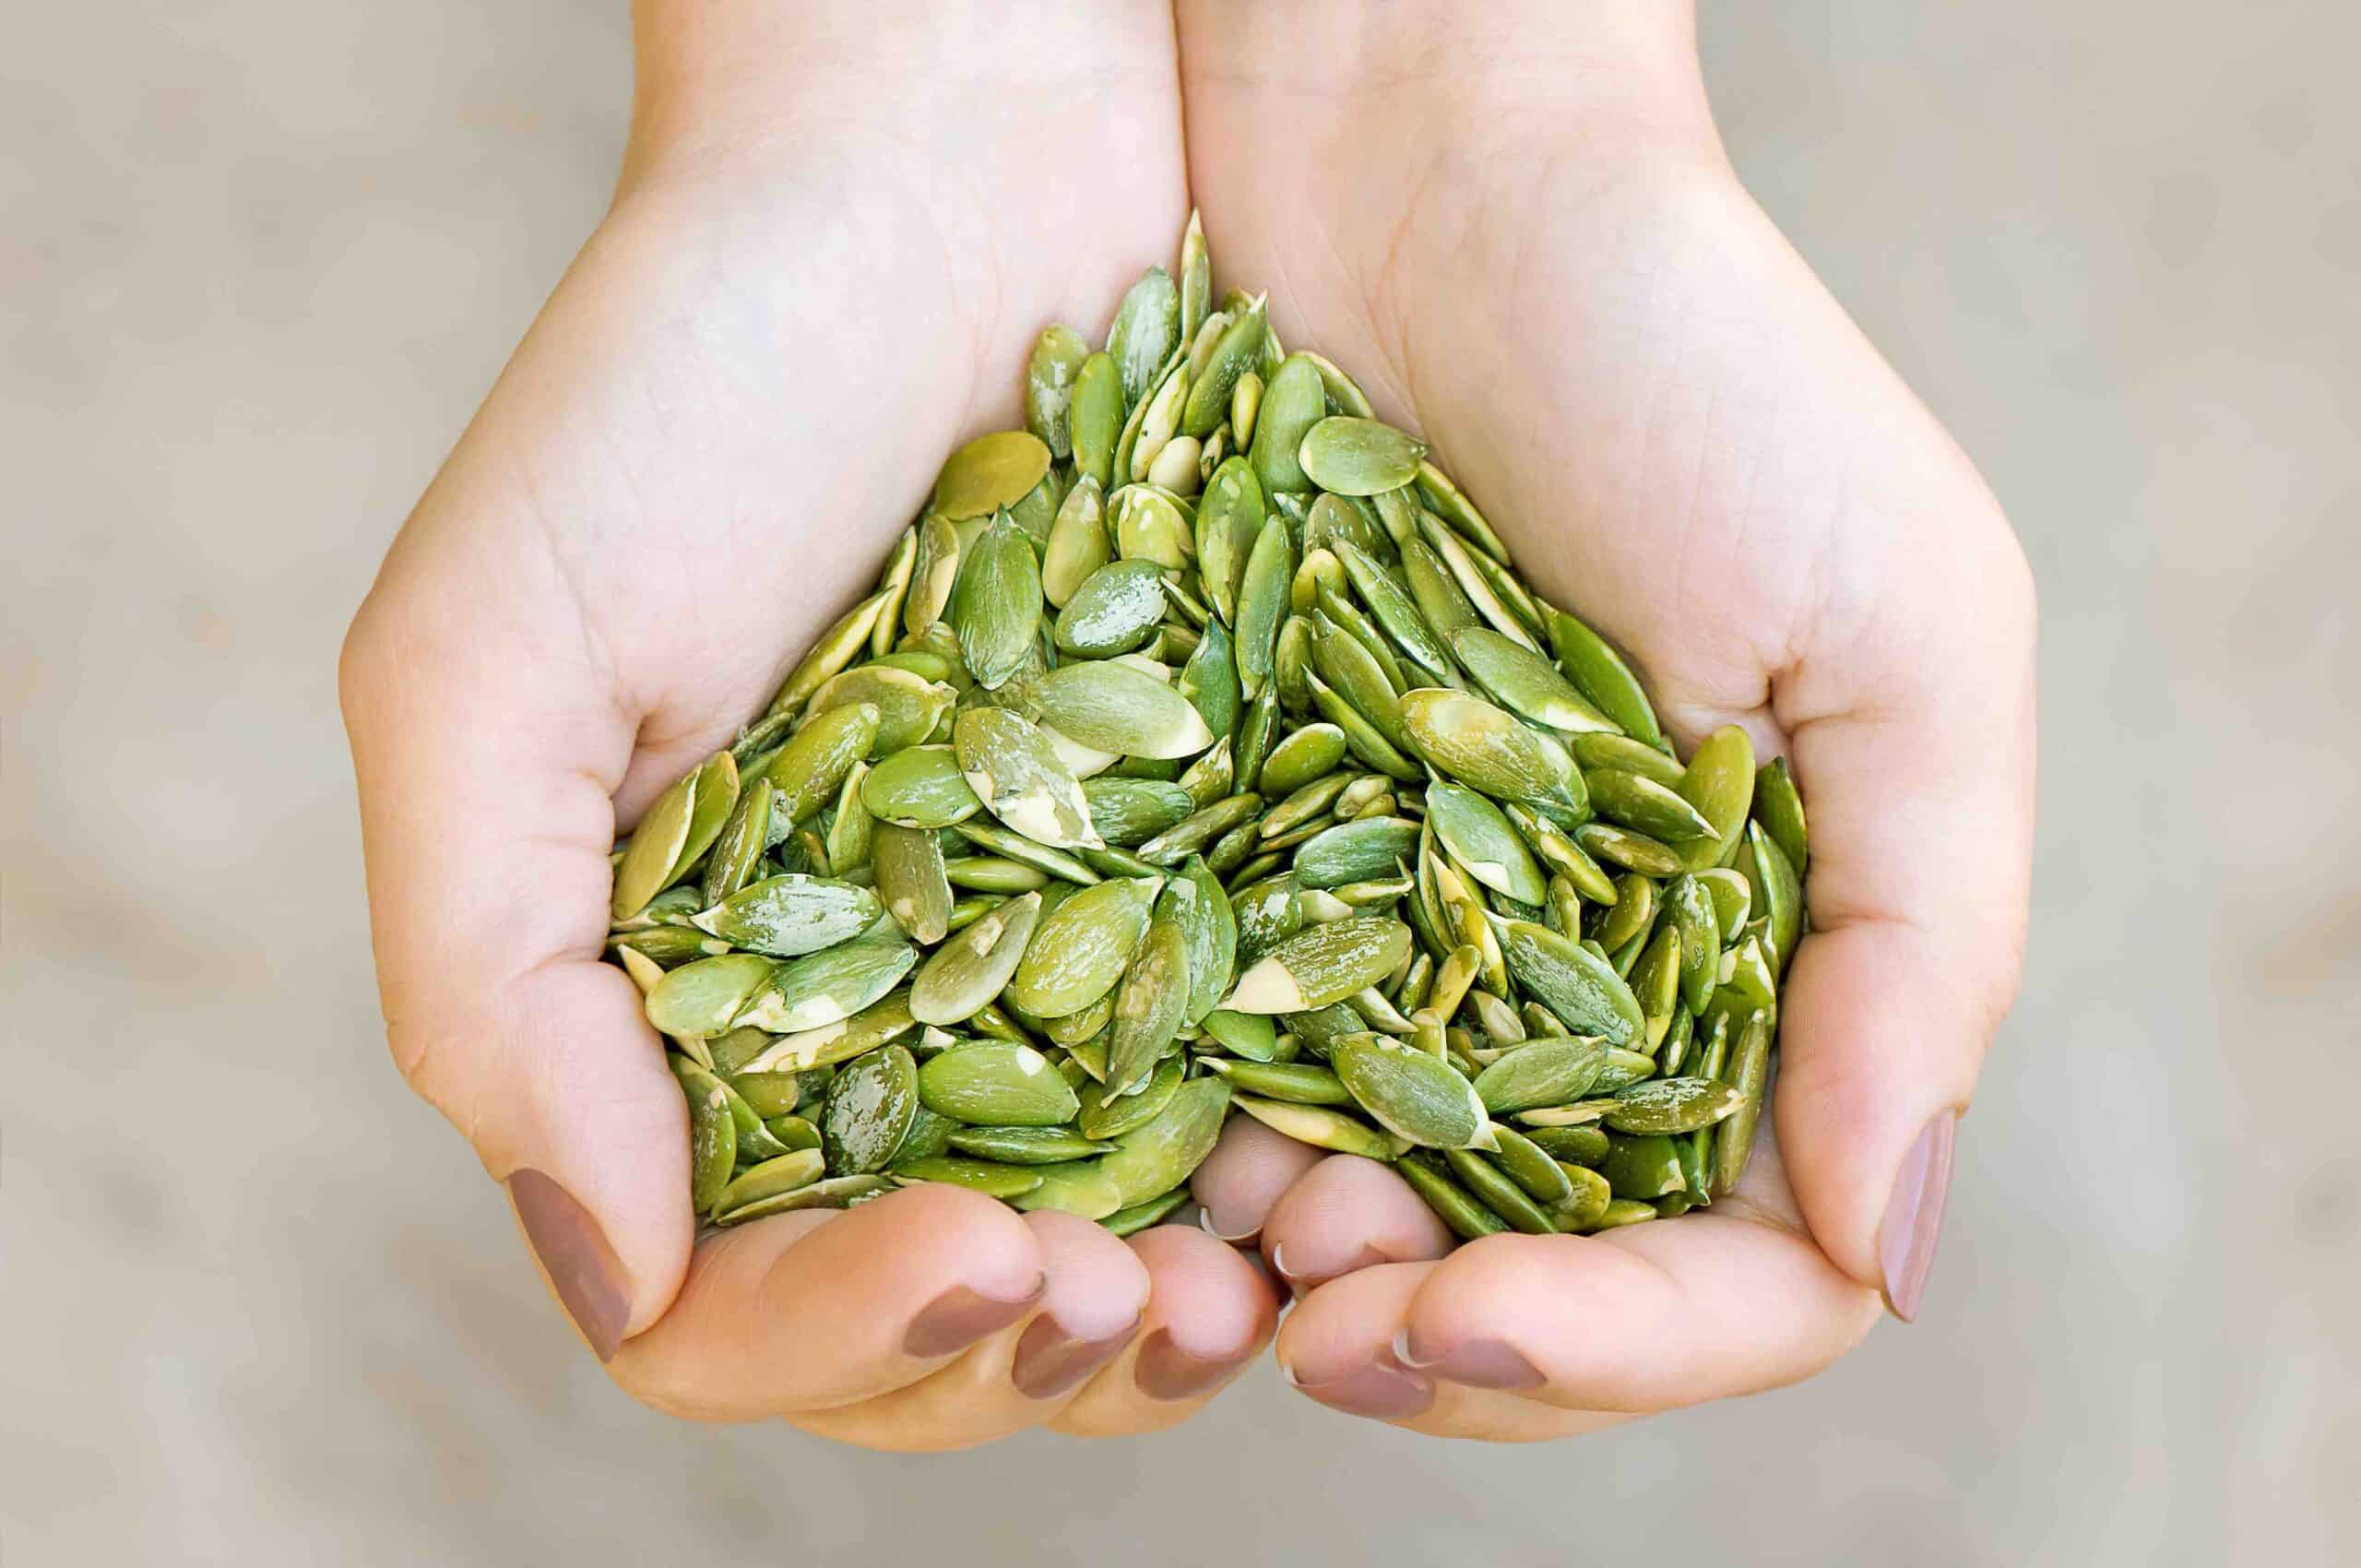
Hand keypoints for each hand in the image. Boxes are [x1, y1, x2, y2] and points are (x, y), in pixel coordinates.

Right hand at [340, 3, 1276, 1446]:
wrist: (951, 156)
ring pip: (1106, 1247)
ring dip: (1174, 1316)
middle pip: (930, 1316)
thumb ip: (495, 983)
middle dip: (1026, 1357)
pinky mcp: (1203, 863)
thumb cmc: (687, 379)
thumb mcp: (495, 663)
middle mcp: (861, 1010)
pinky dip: (1291, 1165)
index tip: (980, 1256)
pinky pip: (1252, 1080)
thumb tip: (606, 1260)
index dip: (839, 1332)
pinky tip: (1351, 1166)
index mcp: (677, 1006)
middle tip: (1140, 1306)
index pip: (721, 1298)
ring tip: (1259, 1283)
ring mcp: (1043, 949)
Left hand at [1175, 1, 2035, 1435]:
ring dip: (1293, 1268)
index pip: (1741, 1264)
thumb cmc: (1689, 363)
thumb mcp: (1898, 628)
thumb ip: (1926, 939)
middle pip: (1544, 1269)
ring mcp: (1418, 925)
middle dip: (1437, 1333)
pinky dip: (1191, 1126)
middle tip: (1313, 1311)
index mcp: (1780, 957)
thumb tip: (1887, 1240)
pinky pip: (1228, 1052)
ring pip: (1373, 1202)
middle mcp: (1596, 976)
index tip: (1471, 1319)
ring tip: (1211, 1238)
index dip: (1623, 1343)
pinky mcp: (1259, 849)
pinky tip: (1138, 1127)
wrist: (1415, 170)